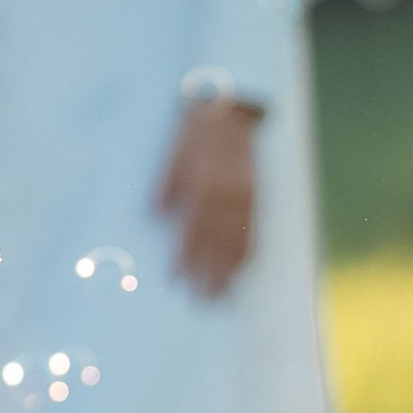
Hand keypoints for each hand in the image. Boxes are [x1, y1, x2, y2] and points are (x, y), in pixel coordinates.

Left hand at [155, 99, 257, 298]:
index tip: (177, 281)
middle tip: (202, 302)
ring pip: (237, 241)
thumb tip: (155, 216)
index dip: (184, 258)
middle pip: (216, 243)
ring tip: (223, 295)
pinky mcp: (256, 194)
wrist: (230, 110)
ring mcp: (244, 196)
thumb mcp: (173, 155)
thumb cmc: (194, 133)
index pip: (192, 231)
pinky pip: (254, 230)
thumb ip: (165, 185)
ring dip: (230, 271)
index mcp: (202, 186)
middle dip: (208, 275)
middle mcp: (226, 195)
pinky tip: (243, 269)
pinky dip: (249, 252)